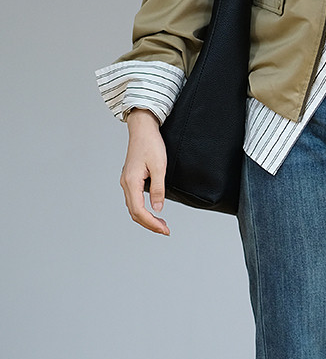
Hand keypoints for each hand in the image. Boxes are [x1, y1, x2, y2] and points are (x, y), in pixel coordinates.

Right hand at [120, 109, 170, 235]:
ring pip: (133, 207)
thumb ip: (158, 189)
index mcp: (131, 182)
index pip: (139, 211)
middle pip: (134, 213)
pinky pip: (134, 199)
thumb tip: (158, 209)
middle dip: (149, 224)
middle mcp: (125, 184)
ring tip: (161, 224)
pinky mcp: (130, 179)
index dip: (152, 223)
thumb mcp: (159, 166)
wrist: (142, 129)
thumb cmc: (151, 144)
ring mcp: (126, 181)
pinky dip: (142, 209)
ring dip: (146, 218)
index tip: (165, 229)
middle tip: (165, 230)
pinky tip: (152, 210)